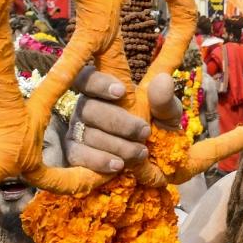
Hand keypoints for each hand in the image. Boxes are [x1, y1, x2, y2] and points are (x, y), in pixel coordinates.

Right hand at [65, 66, 182, 174]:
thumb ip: (164, 99)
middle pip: (88, 108)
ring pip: (87, 134)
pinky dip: (100, 160)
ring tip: (141, 153)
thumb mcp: (167, 114)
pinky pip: (79, 155)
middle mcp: (86, 107)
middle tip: (144, 133)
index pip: (88, 77)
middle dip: (119, 122)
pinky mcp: (75, 154)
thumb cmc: (158, 130)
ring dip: (117, 145)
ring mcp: (77, 131)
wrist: (158, 164)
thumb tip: (163, 79)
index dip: (98, 82)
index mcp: (105, 90)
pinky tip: (118, 165)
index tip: (121, 92)